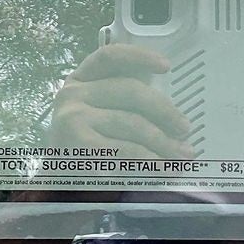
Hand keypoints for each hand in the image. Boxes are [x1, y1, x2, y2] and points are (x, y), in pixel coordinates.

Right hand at [48, 44, 194, 159]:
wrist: (58, 187)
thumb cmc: (86, 149)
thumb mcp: (96, 118)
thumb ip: (123, 104)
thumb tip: (172, 114)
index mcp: (79, 80)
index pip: (109, 56)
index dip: (139, 56)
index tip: (166, 66)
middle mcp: (72, 94)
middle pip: (130, 90)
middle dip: (164, 110)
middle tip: (185, 128)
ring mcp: (73, 118)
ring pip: (133, 123)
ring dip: (164, 142)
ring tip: (182, 155)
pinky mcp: (79, 145)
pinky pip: (127, 149)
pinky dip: (151, 161)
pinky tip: (165, 168)